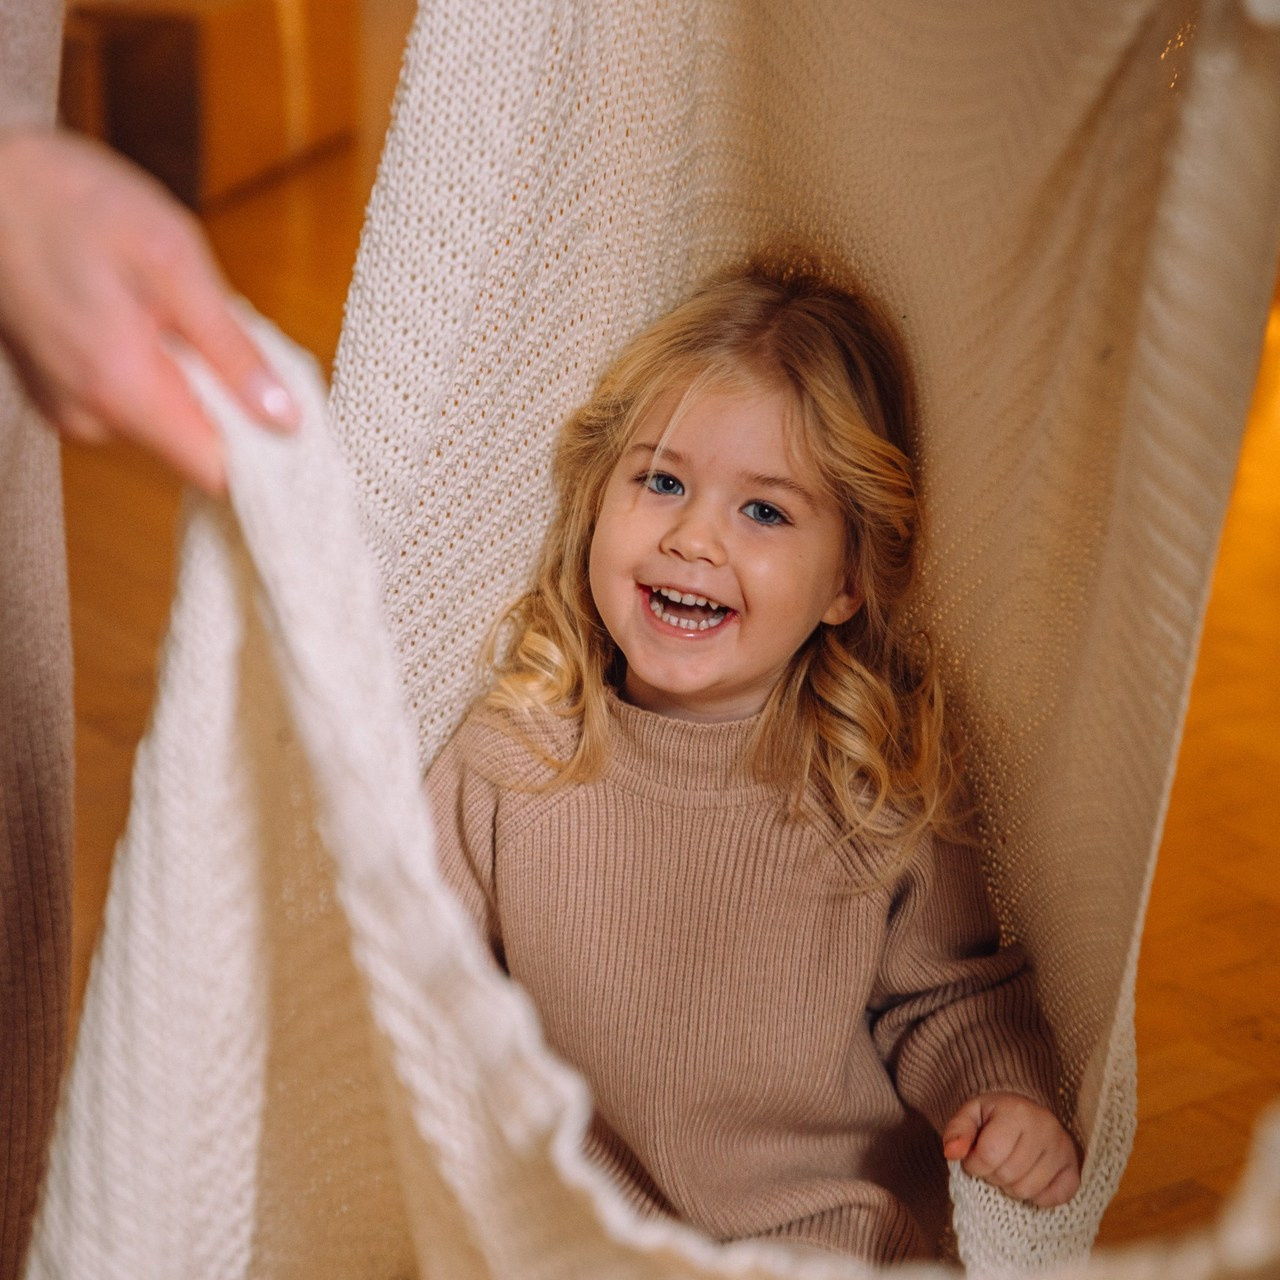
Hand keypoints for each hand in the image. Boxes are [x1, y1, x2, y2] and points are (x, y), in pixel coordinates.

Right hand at [0, 126, 298, 493]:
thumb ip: (232, 349)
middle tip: (225, 335)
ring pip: (167, 423)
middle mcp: (92, 418)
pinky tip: (141, 320)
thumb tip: (285, 418)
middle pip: (196, 447)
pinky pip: (134, 402)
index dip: (265, 454)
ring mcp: (71, 411)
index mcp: (123, 390)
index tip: (293, 420)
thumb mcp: (174, 260)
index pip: (217, 473)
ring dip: (192, 381)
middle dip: (229, 403)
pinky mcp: (62, 396)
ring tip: (172, 316)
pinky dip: (157, 371)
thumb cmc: (73, 202)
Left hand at [942, 1092, 1080, 1207]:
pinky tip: (1029, 1177)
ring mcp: (1063, 1150)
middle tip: (993, 1162)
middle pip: (1008, 1175)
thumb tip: (951, 1153)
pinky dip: (1036, 1196)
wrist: (1026, 1112)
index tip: (973, 1158)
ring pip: (1028, 1190)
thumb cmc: (994, 1116)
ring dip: (1011, 1187)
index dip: (974, 1163)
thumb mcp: (971, 1115)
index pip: (989, 1154)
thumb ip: (957, 1131)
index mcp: (1017, 1112)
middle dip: (992, 1175)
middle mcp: (1045, 1128)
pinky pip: (1052, 1199)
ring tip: (1009, 1168)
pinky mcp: (1074, 1169)